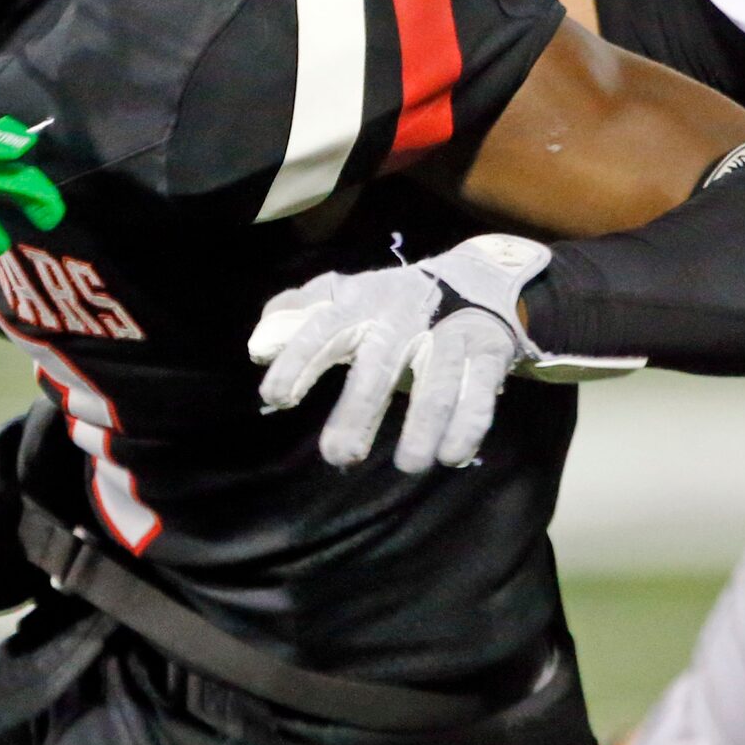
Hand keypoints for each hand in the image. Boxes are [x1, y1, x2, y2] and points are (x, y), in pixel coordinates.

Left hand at [246, 235, 549, 472]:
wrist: (479, 278)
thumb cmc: (393, 303)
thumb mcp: (347, 297)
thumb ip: (300, 316)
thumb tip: (257, 346)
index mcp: (362, 303)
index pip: (325, 329)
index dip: (299, 360)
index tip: (276, 397)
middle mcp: (405, 317)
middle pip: (380, 364)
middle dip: (359, 410)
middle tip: (338, 456)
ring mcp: (449, 335)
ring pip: (437, 385)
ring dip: (422, 427)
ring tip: (408, 465)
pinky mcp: (487, 353)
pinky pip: (480, 394)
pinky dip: (468, 427)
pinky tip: (451, 456)